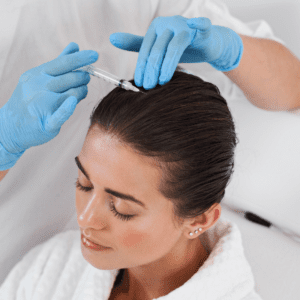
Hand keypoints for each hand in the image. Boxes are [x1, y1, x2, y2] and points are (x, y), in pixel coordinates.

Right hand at [0, 42, 98, 154]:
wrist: (11, 126)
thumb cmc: (30, 99)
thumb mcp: (39, 77)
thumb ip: (59, 63)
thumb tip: (75, 46)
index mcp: (38, 74)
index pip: (63, 62)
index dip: (81, 58)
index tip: (95, 55)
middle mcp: (39, 87)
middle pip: (71, 78)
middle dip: (83, 78)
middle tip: (86, 79)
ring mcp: (42, 105)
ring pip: (72, 94)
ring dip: (82, 92)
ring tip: (81, 92)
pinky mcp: (47, 123)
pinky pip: (61, 114)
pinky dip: (68, 108)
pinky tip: (73, 102)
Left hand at [109, 15, 242, 89]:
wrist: (206, 43)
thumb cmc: (179, 47)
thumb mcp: (157, 47)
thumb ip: (136, 44)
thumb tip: (112, 38)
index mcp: (156, 27)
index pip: (145, 50)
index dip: (141, 68)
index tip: (138, 84)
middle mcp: (168, 24)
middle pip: (157, 50)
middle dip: (151, 71)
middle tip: (148, 87)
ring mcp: (185, 26)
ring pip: (173, 48)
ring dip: (167, 66)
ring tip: (162, 82)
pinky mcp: (202, 30)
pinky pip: (201, 26)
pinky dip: (199, 25)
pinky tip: (194, 25)